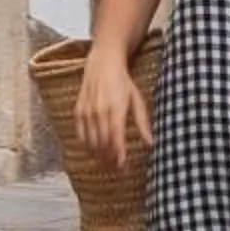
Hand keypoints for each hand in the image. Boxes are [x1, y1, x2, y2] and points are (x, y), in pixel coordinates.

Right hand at [74, 46, 151, 169]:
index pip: (116, 137)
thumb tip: (151, 144)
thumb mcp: (137, 100)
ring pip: (90, 140)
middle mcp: (100, 111)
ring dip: (97, 154)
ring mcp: (87, 111)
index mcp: (117, 108)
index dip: (118, 153)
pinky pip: (80, 134)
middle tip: (115, 167)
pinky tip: (92, 150)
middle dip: (108, 157)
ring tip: (105, 161)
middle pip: (102, 142)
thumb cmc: (123, 83)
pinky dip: (86, 144)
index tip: (122, 165)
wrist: (103, 64)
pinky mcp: (78, 110)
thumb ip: (142, 123)